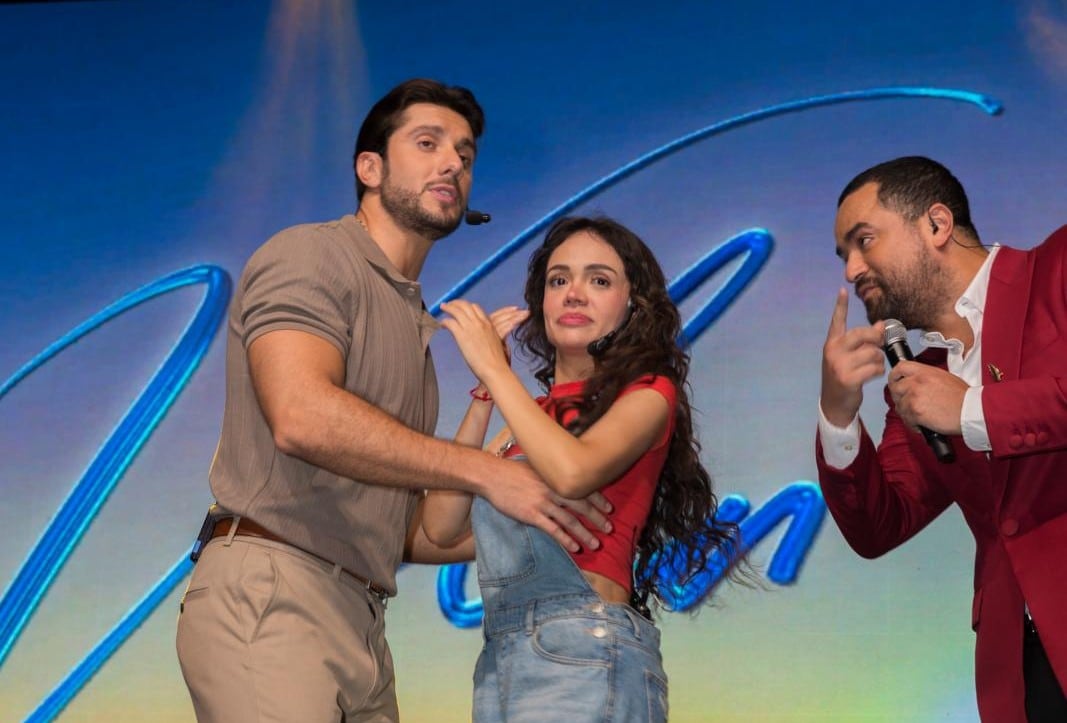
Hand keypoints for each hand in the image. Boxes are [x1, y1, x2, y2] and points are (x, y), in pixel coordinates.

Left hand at [440, 301, 527, 380]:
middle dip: (456, 303)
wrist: (495, 369)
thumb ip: (488, 337)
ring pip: (457, 310)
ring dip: (448, 307)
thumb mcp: (496, 343)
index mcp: (489, 324)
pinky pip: (450, 322)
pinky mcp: (461, 335)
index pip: (476, 308)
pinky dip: (445, 321)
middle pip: (465, 305)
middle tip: (449, 304)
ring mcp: (470, 327)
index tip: (461, 309)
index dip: (467, 307)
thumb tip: (482, 340)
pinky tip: (442, 324)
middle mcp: (479, 323)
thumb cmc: (497, 361)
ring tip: (443, 308)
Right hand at [482, 457, 612, 551]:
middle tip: (609, 528)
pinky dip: (566, 539)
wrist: (492, 476)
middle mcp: (553, 490)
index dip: (598, 500)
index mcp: (555, 478)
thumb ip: (551, 475)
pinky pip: (553, 529)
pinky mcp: (532, 515)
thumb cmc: (512, 470)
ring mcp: (543, 503)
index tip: (609, 509)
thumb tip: (562, 479)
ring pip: (570, 520)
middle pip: (581, 506)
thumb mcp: (536, 466)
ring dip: (585, 533)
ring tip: (595, 544)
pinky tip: (575, 547)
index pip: (583, 489)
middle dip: (597, 518)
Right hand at [821, 288, 885, 426]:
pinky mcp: (848, 378)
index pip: (836, 321)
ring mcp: (839, 365)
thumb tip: (881, 324)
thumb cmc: (844, 377)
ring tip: (873, 367)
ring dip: (879, 360)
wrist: (834, 404)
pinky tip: (873, 376)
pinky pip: (875, 367)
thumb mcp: (849, 358)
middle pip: (862, 334)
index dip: (840, 306)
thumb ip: (862, 342)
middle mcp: (832, 351)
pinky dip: (879, 372)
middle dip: (876, 339)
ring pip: (873, 352)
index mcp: (832, 344)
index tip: (842, 290)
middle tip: (879, 345)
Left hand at [888, 360, 966, 434]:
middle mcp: (917, 381)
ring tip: (919, 417)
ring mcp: (914, 396)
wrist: (971, 410)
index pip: (900, 367)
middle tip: (907, 404)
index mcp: (924, 371)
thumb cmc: (963, 397)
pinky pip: (905, 419)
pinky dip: (912, 424)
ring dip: (907, 413)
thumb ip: (926, 377)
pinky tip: (922, 425)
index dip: (894, 376)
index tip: (895, 382)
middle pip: (895, 388)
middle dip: (899, 398)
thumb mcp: (944, 377)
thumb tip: (915, 382)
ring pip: (899, 405)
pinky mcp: (915, 411)